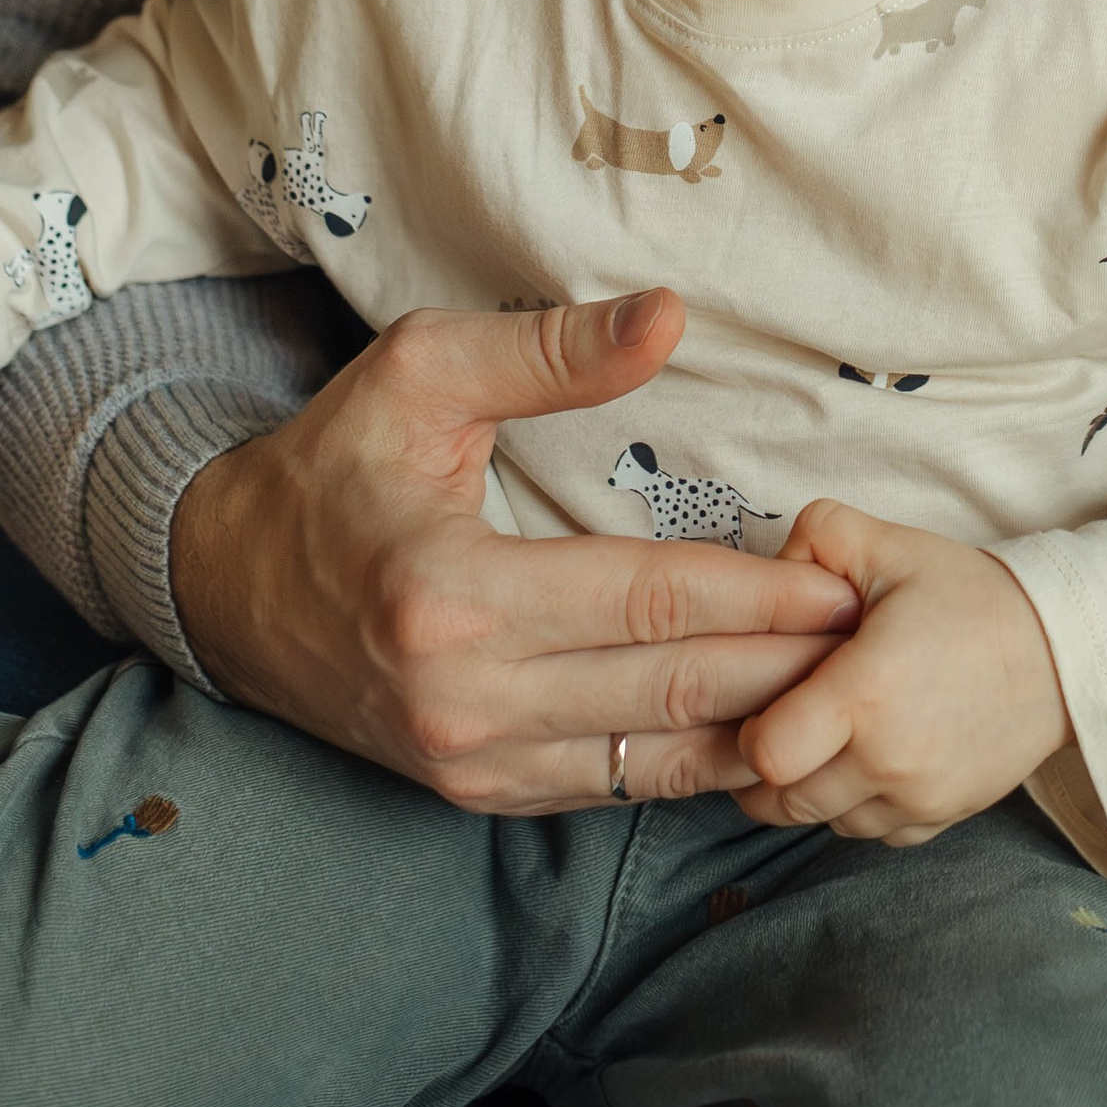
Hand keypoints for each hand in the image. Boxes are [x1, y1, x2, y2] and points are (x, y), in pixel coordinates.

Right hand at [169, 294, 856, 811]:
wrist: (225, 588)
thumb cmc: (331, 466)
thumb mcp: (419, 374)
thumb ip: (547, 351)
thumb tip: (668, 316)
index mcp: (453, 597)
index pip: (647, 602)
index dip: (758, 595)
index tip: (845, 580)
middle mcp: (464, 701)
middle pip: (666, 693)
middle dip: (785, 669)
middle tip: (880, 641)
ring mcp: (468, 761)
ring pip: (649, 760)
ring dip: (756, 730)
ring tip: (849, 695)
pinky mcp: (474, 791)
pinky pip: (609, 791)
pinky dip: (692, 768)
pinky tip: (764, 738)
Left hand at [735, 503, 1069, 845]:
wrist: (1062, 649)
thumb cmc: (973, 596)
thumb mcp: (892, 545)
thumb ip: (817, 536)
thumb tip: (770, 568)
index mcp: (865, 694)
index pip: (767, 755)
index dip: (751, 733)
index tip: (766, 704)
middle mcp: (888, 760)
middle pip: (782, 802)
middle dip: (768, 770)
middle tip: (782, 725)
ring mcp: (918, 797)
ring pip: (822, 822)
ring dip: (812, 789)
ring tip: (827, 739)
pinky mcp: (941, 818)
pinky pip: (870, 833)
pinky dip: (858, 805)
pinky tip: (869, 759)